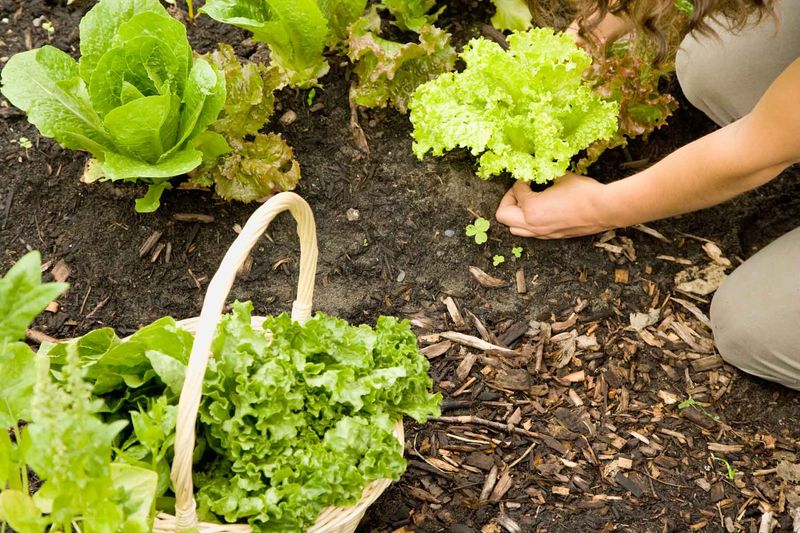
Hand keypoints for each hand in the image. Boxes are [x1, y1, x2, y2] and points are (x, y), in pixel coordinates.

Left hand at [495, 173, 613, 238]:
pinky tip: (540, 210)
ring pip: (515, 229)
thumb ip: (545, 176)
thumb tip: (541, 171)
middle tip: (520, 191)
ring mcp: (542, 233)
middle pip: (503, 216)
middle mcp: (532, 224)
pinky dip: (528, 222)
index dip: (521, 180)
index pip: (516, 191)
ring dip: (516, 215)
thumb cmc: (583, 192)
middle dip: (508, 200)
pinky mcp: (552, 236)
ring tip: (527, 202)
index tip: (529, 176)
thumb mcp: (560, 178)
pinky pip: (530, 232)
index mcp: (531, 208)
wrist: (604, 210)